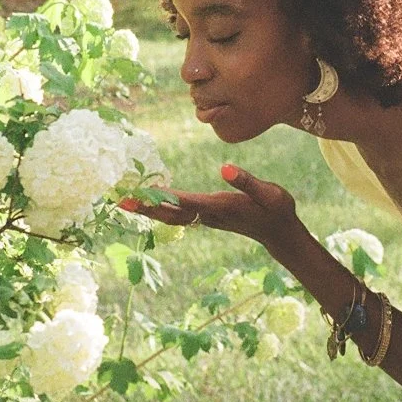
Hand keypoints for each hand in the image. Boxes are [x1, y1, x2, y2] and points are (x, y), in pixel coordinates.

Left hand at [120, 164, 300, 250]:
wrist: (281, 234)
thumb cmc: (277, 210)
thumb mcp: (269, 192)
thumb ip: (247, 181)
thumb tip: (224, 167)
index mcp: (220, 206)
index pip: (183, 202)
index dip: (160, 199)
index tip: (139, 196)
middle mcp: (209, 215)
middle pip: (170, 213)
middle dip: (145, 208)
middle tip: (120, 202)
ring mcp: (207, 219)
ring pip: (172, 216)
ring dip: (149, 210)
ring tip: (127, 204)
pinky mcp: (208, 217)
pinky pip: (179, 215)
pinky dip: (162, 209)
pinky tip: (151, 204)